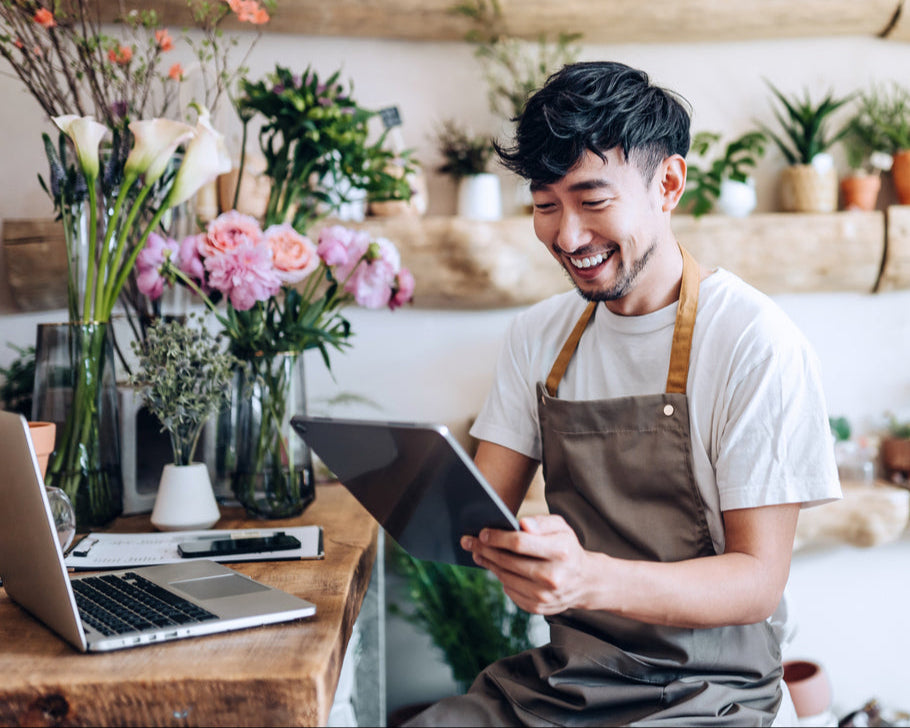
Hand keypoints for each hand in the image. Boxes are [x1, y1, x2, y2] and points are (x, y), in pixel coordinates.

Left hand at [460, 514, 601, 614]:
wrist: (585, 581)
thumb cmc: (567, 548)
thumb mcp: (561, 528)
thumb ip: (542, 522)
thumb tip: (522, 524)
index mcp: (560, 552)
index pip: (520, 543)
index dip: (498, 538)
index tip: (482, 533)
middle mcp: (553, 577)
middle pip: (509, 562)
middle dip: (485, 550)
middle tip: (469, 542)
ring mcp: (545, 596)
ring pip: (506, 578)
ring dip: (489, 564)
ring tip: (478, 554)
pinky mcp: (539, 608)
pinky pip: (510, 592)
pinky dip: (501, 578)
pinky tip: (495, 568)